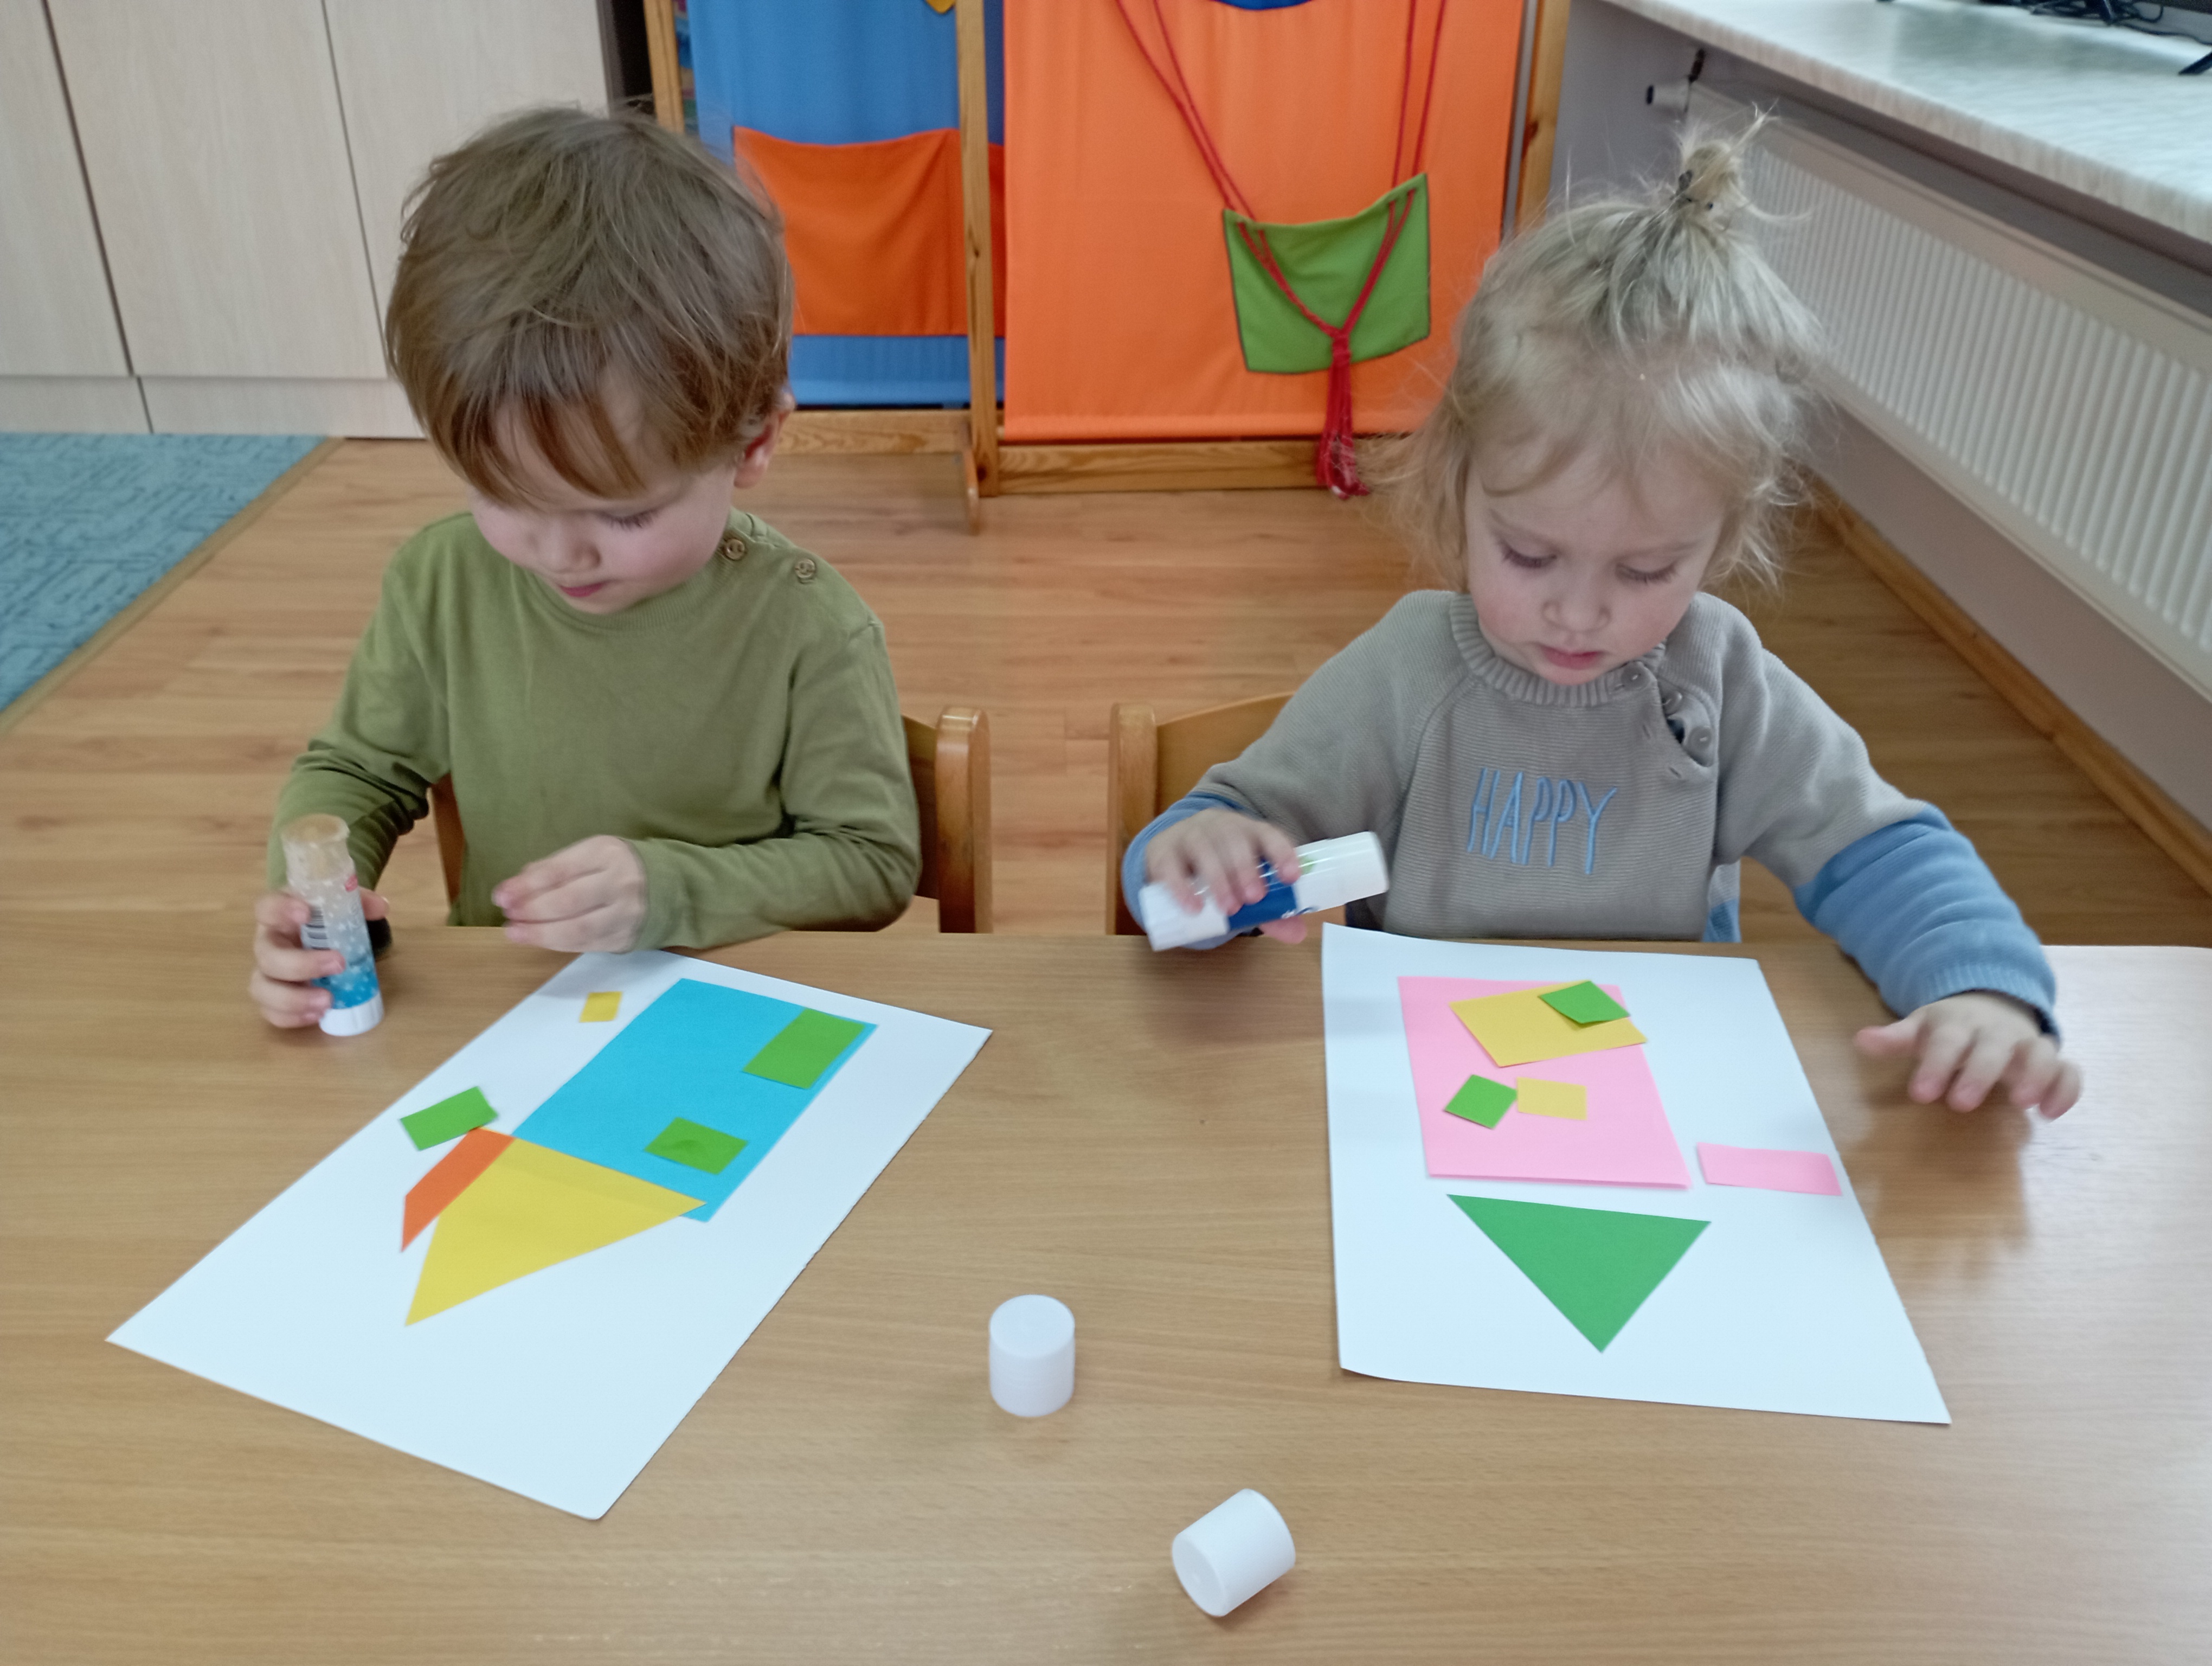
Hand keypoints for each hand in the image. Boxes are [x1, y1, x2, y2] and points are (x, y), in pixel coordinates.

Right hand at [248, 886, 388, 1028]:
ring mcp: (267, 974)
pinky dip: (291, 1017)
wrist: (321, 944)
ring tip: (327, 1001)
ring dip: (293, 999)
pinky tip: (318, 1015)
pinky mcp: (273, 999)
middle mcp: (268, 944)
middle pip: (267, 955)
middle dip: (301, 963)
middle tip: (338, 964)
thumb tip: (380, 907)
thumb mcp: (342, 909)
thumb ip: (359, 903)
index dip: (281, 909)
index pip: (266, 907)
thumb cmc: (327, 924)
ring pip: (261, 988)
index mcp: (280, 917)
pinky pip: (270, 1012)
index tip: (306, 913)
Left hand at [493, 835, 646, 951]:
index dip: (527, 885)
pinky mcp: (625, 938)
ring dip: (540, 933)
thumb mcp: (590, 854)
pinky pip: (586, 945)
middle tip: (508, 916)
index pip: (560, 871)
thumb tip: (515, 887)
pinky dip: (557, 944)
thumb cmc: (616, 867)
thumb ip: (553, 867)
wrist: (668, 887)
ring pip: (577, 929)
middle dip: (531, 911)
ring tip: (515, 932)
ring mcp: (626, 914)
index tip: (500, 896)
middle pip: (568, 901)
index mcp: (607, 854)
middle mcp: (620, 883)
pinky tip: (539, 939)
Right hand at [1143, 808, 1307, 943]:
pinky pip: (1171, 865)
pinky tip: (1194, 908)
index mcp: (1248, 831)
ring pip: (1204, 848)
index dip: (1281, 852)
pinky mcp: (1163, 851)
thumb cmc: (1219, 869)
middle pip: (1234, 839)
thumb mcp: (1246, 885)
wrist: (1172, 852)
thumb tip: (1297, 934)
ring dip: (1218, 878)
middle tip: (1253, 898)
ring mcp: (1189, 835)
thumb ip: (1270, 910)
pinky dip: (1183, 887)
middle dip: (1246, 868)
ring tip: (1228, 908)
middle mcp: (1220, 826)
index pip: (1268, 834)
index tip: (1290, 877)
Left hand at [1855, 991, 2080, 1116]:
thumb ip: (1895, 1039)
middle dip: (1979, 1073)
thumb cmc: (1950, 1029)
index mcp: (1959, 1023)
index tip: (1921, 1093)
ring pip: (2040, 1052)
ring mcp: (2027, 1045)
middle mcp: (1996, 1032)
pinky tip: (2051, 1114)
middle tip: (1960, 1104)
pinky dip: (2066, 1089)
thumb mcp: (1921, 1029)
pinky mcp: (2051, 1062)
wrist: (1991, 1006)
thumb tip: (1862, 1041)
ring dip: (2035, 1075)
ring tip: (2022, 1105)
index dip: (1936, 1064)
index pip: (1948, 1040)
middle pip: (1993, 1047)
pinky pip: (2068, 1071)